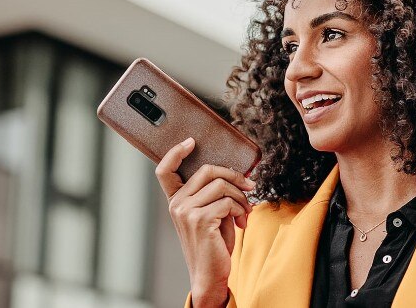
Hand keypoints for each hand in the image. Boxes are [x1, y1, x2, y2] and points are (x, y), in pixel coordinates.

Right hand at [154, 138, 255, 306]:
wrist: (210, 274)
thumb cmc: (212, 245)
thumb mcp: (210, 214)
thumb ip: (214, 194)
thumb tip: (237, 175)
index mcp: (176, 201)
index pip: (165, 170)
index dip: (176, 152)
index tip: (192, 142)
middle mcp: (177, 204)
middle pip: (207, 170)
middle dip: (234, 176)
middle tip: (250, 188)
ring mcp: (186, 211)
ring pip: (221, 185)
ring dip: (241, 197)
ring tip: (245, 212)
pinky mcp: (200, 220)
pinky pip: (227, 201)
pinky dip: (240, 210)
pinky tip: (241, 223)